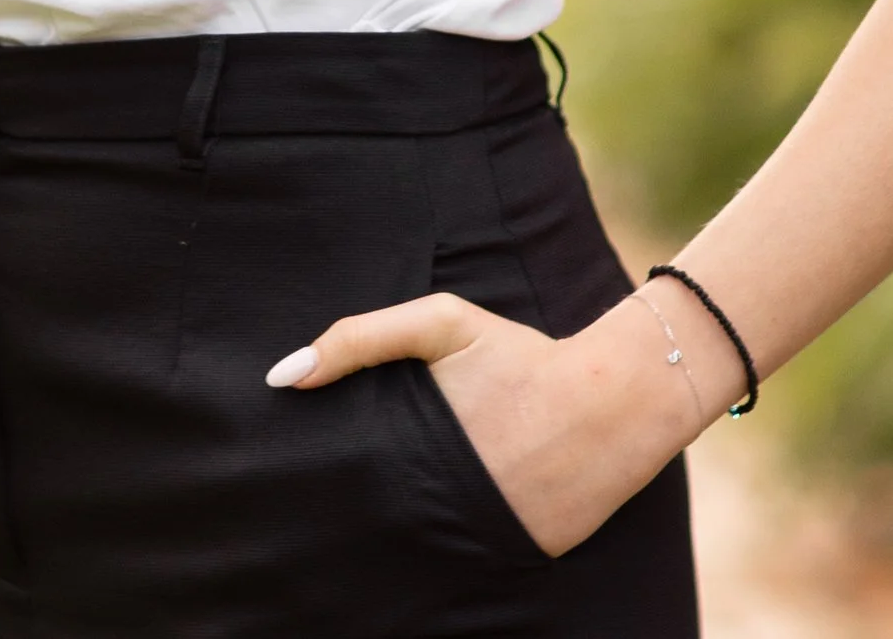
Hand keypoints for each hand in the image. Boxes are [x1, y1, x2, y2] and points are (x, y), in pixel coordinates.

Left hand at [264, 290, 699, 556]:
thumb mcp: (441, 324)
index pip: (342, 482)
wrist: (611, 401)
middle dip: (346, 521)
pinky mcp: (515, 559)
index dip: (316, 483)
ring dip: (392, 542)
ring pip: (411, 553)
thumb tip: (280, 377)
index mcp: (415, 445)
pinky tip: (431, 538)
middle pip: (368, 524)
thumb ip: (359, 338)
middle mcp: (441, 499)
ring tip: (377, 527)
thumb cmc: (519, 355)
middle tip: (319, 517)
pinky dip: (444, 554)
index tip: (290, 485)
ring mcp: (479, 537)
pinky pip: (463, 568)